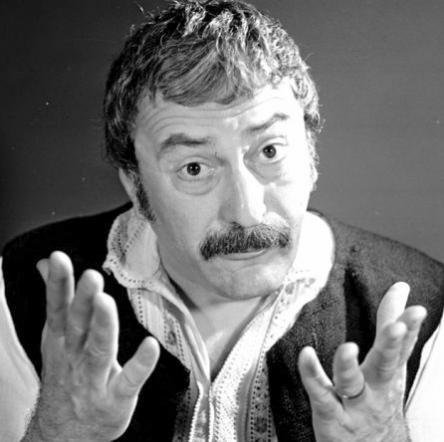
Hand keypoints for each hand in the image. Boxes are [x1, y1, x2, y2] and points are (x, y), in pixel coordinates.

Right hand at [23, 251, 159, 441]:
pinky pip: (128, 381)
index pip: (58, 307)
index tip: (59, 258)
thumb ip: (57, 298)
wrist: (64, 433)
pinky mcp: (114, 399)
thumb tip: (47, 264)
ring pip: (98, 349)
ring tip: (106, 302)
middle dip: (84, 301)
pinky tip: (150, 347)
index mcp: (62, 339)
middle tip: (92, 277)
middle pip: (78, 325)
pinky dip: (139, 365)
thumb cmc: (67, 374)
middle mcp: (75, 356)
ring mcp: (94, 379)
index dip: (58, 283)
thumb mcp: (56, 335)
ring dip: (102, 326)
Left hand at [298, 282, 426, 441]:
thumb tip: (401, 288)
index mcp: (388, 372)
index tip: (416, 308)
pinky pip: (320, 394)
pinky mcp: (331, 415)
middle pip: (385, 364)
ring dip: (349, 366)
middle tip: (398, 327)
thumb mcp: (389, 363)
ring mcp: (354, 404)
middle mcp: (375, 388)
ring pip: (352, 383)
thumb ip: (390, 324)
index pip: (401, 347)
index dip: (409, 327)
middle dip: (392, 345)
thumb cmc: (379, 400)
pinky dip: (312, 375)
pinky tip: (306, 355)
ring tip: (347, 348)